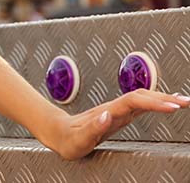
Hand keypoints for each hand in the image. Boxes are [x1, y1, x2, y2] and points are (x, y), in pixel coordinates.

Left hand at [42, 89, 189, 159]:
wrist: (58, 132)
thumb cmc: (68, 138)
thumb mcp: (79, 138)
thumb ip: (92, 127)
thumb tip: (107, 115)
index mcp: (108, 112)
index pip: (134, 102)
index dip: (153, 102)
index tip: (172, 106)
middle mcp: (114, 108)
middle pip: (142, 96)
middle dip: (164, 98)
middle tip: (187, 102)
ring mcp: (117, 110)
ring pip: (143, 99)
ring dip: (162, 98)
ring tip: (184, 101)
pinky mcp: (119, 115)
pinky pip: (140, 105)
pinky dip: (156, 103)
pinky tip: (167, 103)